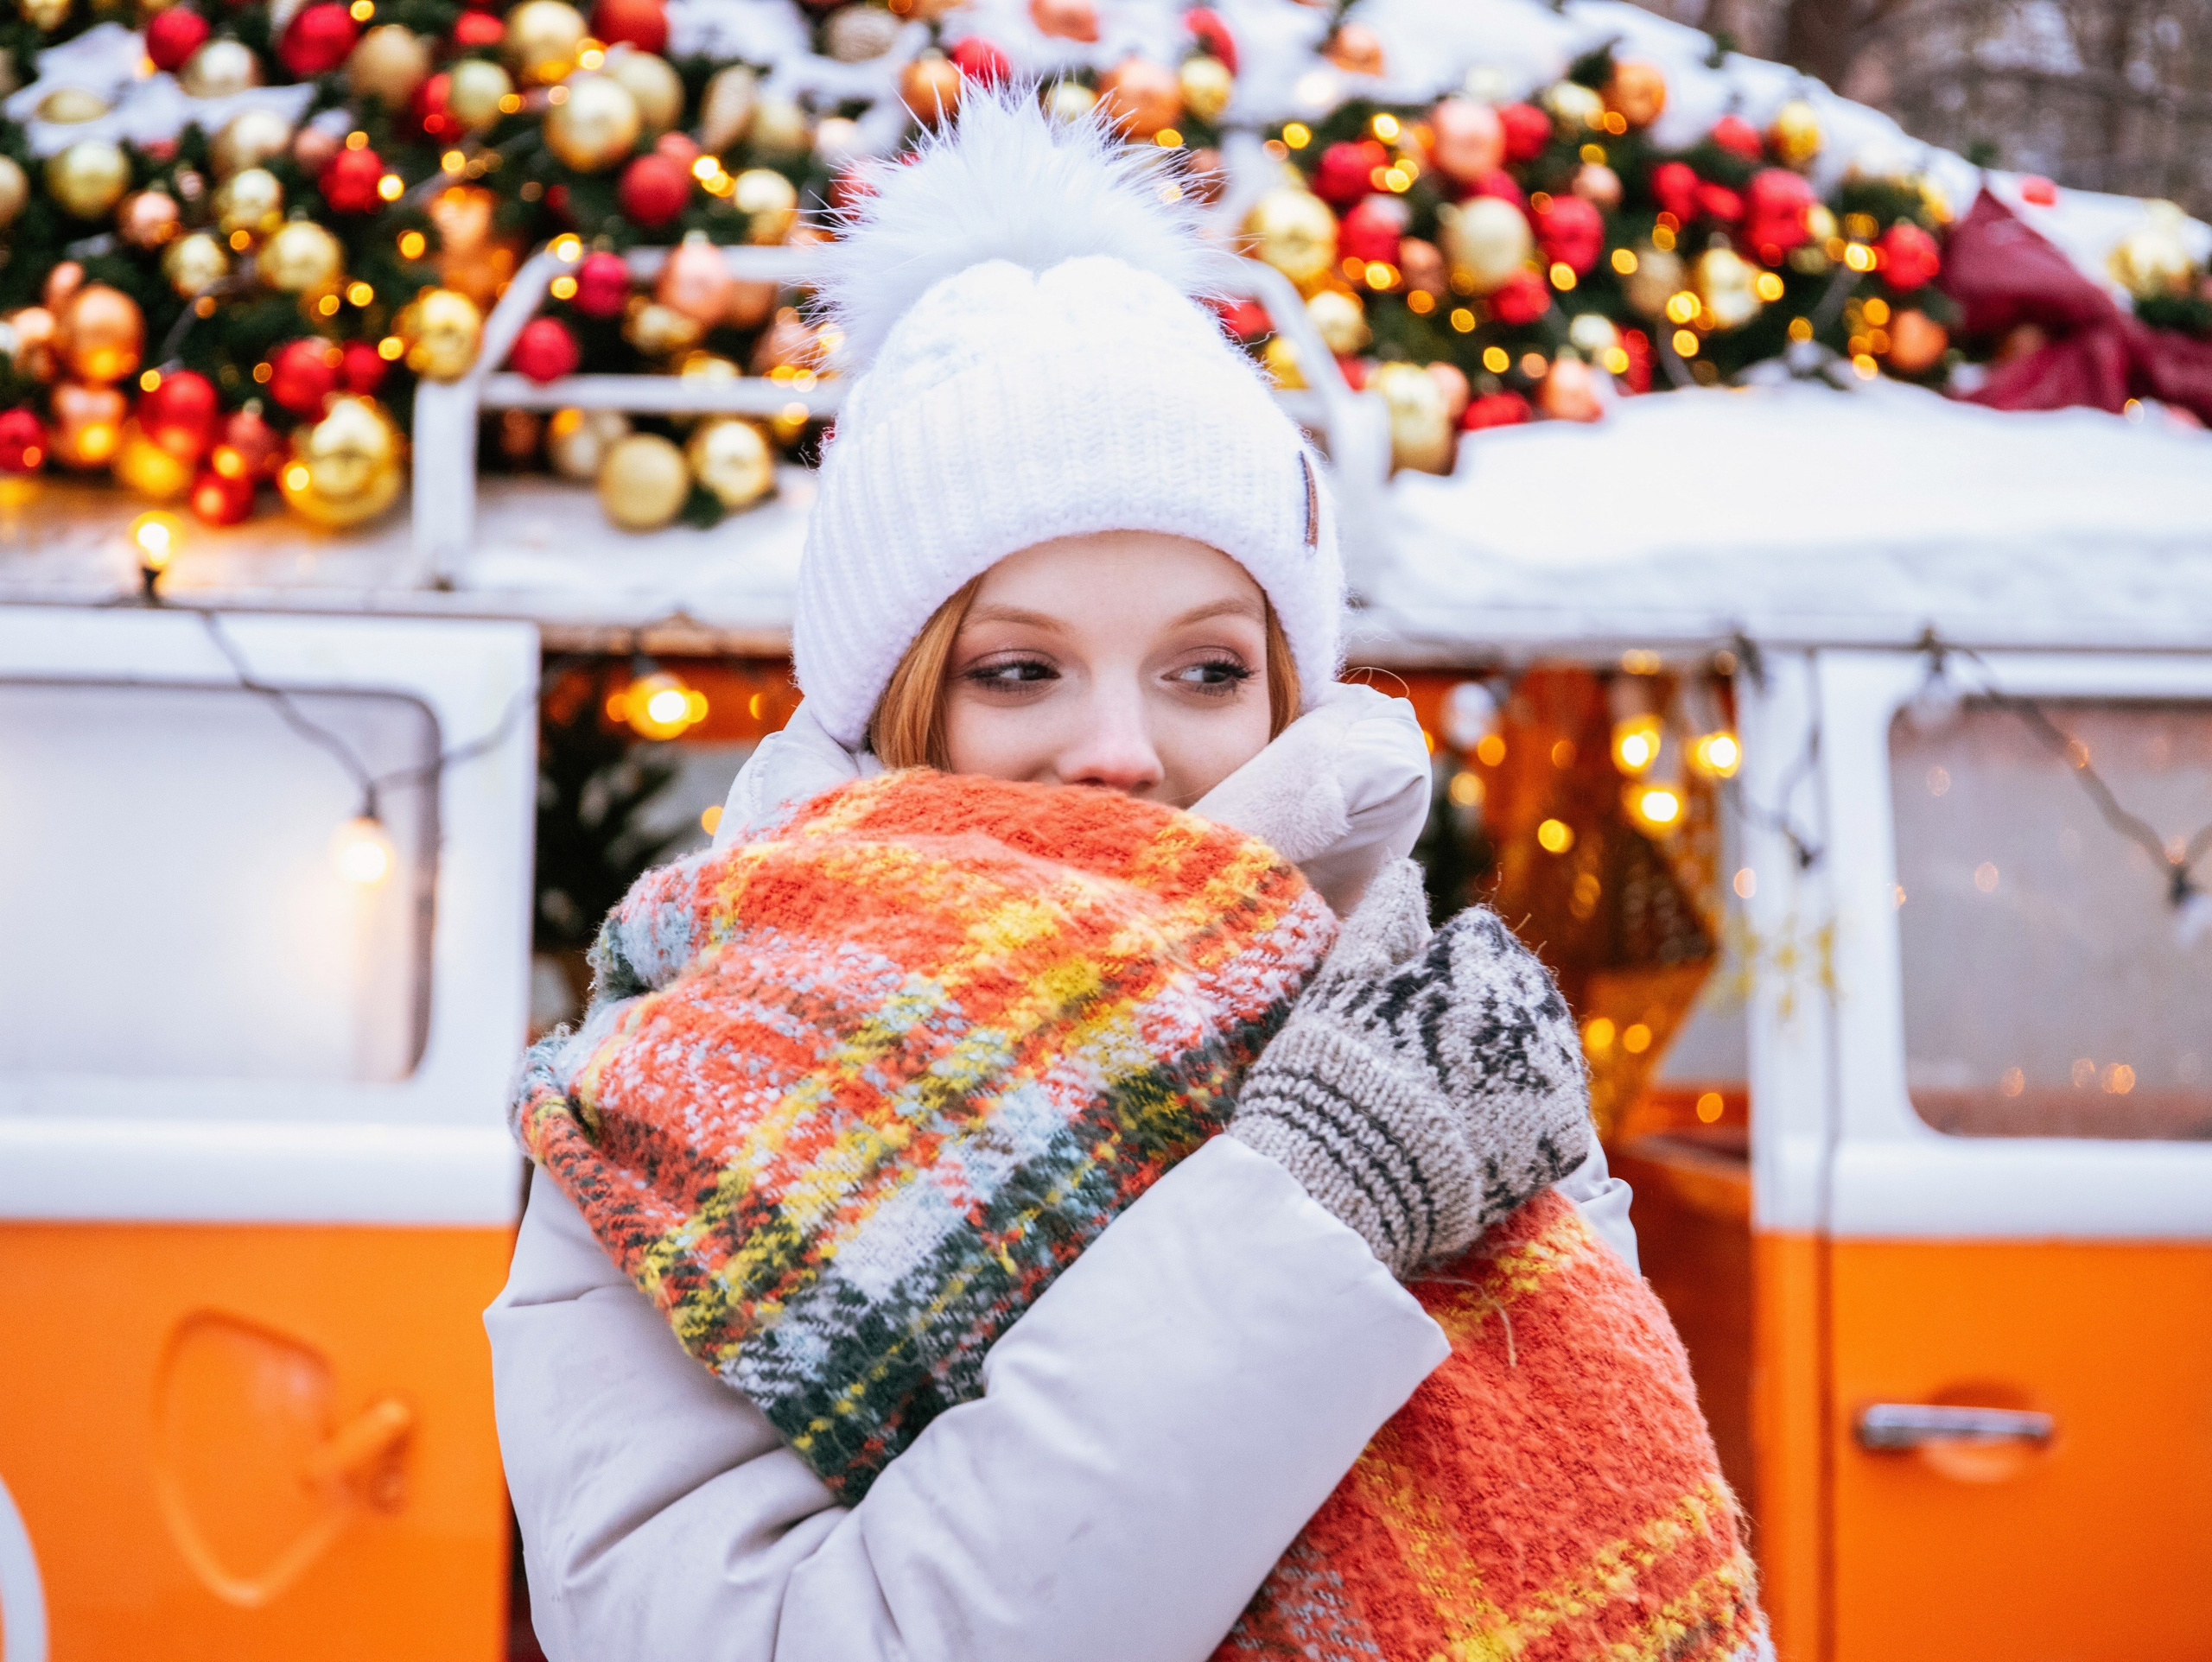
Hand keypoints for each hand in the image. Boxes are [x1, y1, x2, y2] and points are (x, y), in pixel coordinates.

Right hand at [1229, 860, 1592, 1275]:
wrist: (1347, 1176)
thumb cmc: (1331, 1070)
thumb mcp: (1343, 982)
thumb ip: (1380, 919)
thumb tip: (1405, 872)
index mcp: (1481, 958)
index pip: (1475, 942)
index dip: (1435, 971)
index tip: (1404, 1007)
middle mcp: (1531, 1006)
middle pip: (1515, 994)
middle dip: (1477, 1016)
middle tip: (1423, 1061)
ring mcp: (1554, 1074)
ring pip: (1540, 1050)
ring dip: (1507, 1064)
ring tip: (1451, 1101)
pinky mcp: (1564, 1138)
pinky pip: (1558, 1116)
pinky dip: (1527, 1123)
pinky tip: (1484, 1137)